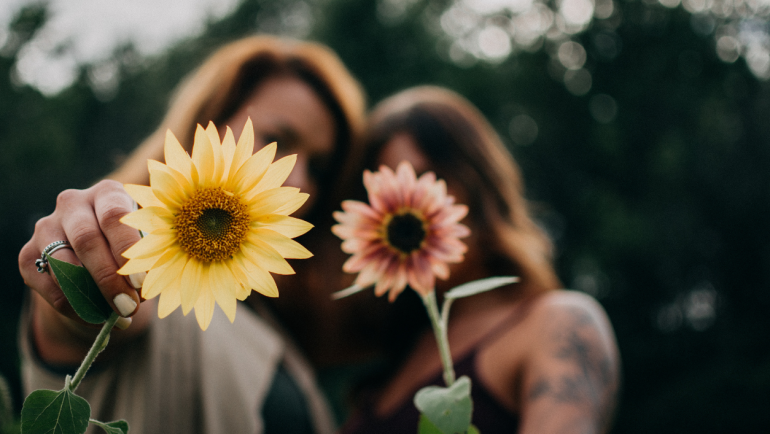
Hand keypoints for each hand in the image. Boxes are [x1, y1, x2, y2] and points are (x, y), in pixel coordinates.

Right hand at [19, 180, 142, 322]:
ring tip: (117, 316)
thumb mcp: (145, 243)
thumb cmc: (132, 245)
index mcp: (107, 193)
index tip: (141, 282)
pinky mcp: (28, 254)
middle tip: (129, 306)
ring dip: (90, 296)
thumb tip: (141, 290)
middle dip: (109, 278)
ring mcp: (46, 227)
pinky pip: (49, 285)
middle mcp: (73, 204)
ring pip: (63, 263)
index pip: (114, 215)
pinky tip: (96, 319)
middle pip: (86, 239)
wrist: (98, 253)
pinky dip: (74, 307)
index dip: (127, 250)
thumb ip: (145, 258)